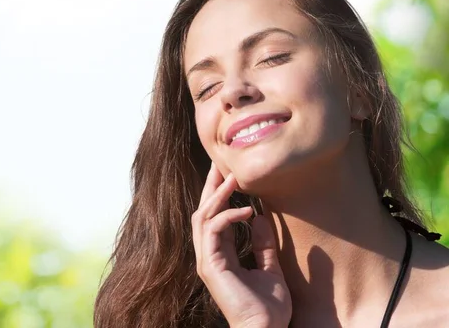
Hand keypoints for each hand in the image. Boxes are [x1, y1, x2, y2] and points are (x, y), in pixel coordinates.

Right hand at [191, 163, 291, 327]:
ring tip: (233, 178)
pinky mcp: (210, 266)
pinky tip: (247, 210)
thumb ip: (263, 245)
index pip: (214, 218)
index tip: (228, 174)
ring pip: (203, 217)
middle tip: (220, 164)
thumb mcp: (270, 268)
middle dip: (211, 187)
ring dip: (217, 195)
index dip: (219, 195)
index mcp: (220, 255)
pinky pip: (213, 231)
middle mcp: (209, 255)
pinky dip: (227, 216)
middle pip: (203, 212)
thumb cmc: (268, 308)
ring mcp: (207, 261)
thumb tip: (260, 218)